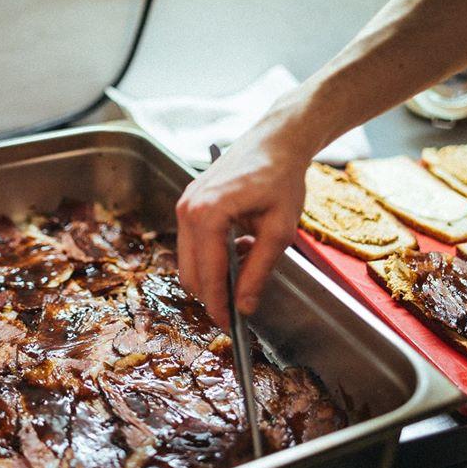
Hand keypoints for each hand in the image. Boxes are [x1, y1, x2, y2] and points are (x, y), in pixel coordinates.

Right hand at [175, 112, 312, 327]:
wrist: (275, 141)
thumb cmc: (281, 177)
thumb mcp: (279, 230)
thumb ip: (259, 270)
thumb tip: (245, 305)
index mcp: (208, 213)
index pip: (207, 273)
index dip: (219, 304)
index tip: (230, 326)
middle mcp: (188, 209)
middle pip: (190, 271)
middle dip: (211, 294)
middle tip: (237, 310)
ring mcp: (185, 205)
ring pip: (189, 260)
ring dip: (212, 275)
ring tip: (244, 274)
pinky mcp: (190, 203)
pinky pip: (193, 243)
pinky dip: (211, 257)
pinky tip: (239, 251)